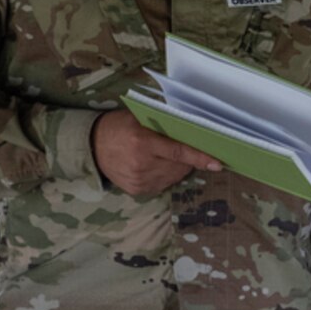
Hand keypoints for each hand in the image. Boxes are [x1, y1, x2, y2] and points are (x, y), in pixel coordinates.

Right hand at [90, 111, 221, 197]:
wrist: (93, 146)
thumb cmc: (120, 126)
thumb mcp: (139, 118)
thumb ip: (165, 125)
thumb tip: (195, 131)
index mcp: (142, 142)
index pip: (178, 152)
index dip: (199, 157)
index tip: (217, 163)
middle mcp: (141, 164)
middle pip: (179, 166)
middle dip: (187, 158)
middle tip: (180, 146)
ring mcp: (139, 180)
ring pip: (174, 176)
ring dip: (176, 167)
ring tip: (162, 155)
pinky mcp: (137, 190)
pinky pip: (163, 183)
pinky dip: (165, 175)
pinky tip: (154, 164)